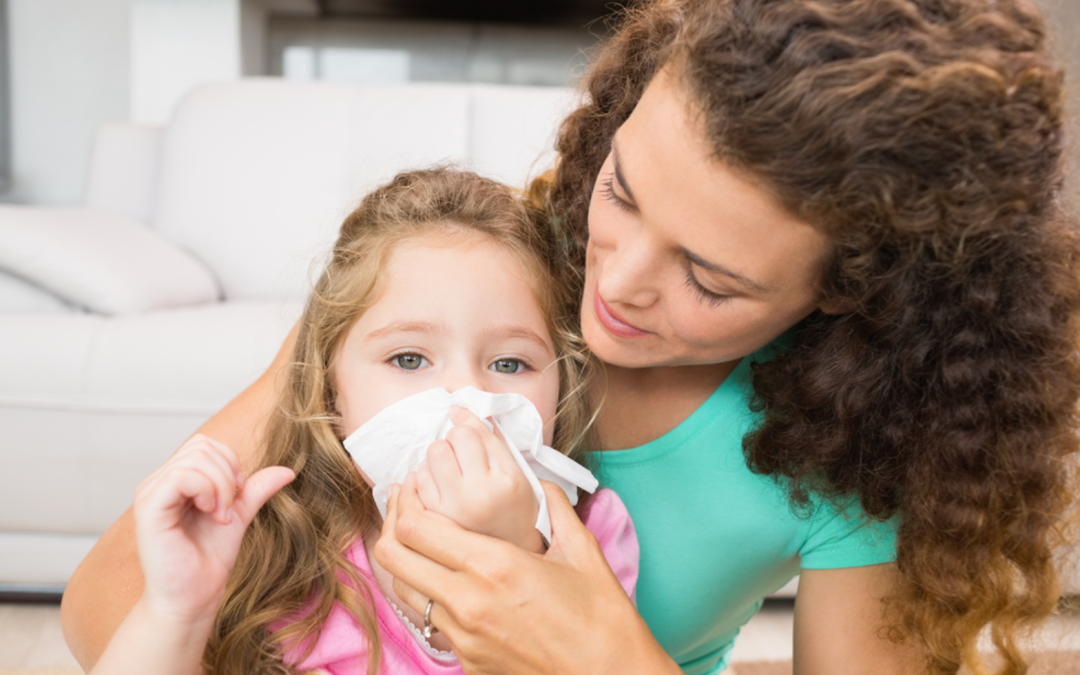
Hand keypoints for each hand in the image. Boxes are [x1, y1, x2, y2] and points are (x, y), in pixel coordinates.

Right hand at [132, 434, 294, 623]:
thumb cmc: (208, 560)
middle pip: (200, 446)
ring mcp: (150, 494)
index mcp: (174, 480)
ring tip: (221, 516)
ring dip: (221, 486)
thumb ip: (255, 489)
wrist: (194, 598)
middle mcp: (157, 483)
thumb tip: (288, 470)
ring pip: (195, 459)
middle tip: (229, 510)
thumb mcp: (238, 515)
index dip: (229, 462)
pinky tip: (212, 514)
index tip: (237, 495)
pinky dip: (208, 490)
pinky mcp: (148, 509)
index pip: (204, 444)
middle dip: (227, 474)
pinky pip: (182, 477)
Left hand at [373, 476, 679, 674]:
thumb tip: (540, 483)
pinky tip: (454, 583)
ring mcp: (463, 637)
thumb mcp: (582, 551)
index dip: (408, 503)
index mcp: (495, 566)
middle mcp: (468, 602)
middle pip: (393, 558)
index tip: (416, 488)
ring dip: (408, 563)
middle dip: (393, 527)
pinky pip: (434, 622)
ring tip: (425, 544)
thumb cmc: (602, 620)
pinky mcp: (468, 662)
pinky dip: (434, 597)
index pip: (417, 528)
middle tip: (408, 510)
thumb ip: (555, 508)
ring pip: (406, 591)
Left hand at [414, 407, 542, 552]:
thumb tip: (460, 412)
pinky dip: (424, 474)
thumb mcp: (518, 473)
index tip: (460, 418)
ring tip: (450, 469)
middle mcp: (480, 493)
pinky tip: (438, 482)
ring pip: (432, 455)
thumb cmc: (515, 508)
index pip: (476, 432)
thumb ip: (494, 441)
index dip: (466, 421)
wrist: (509, 551)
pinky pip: (417, 479)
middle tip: (461, 453)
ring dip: (438, 456)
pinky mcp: (434, 519)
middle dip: (453, 440)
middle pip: (451, 439)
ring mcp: (454, 508)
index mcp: (506, 479)